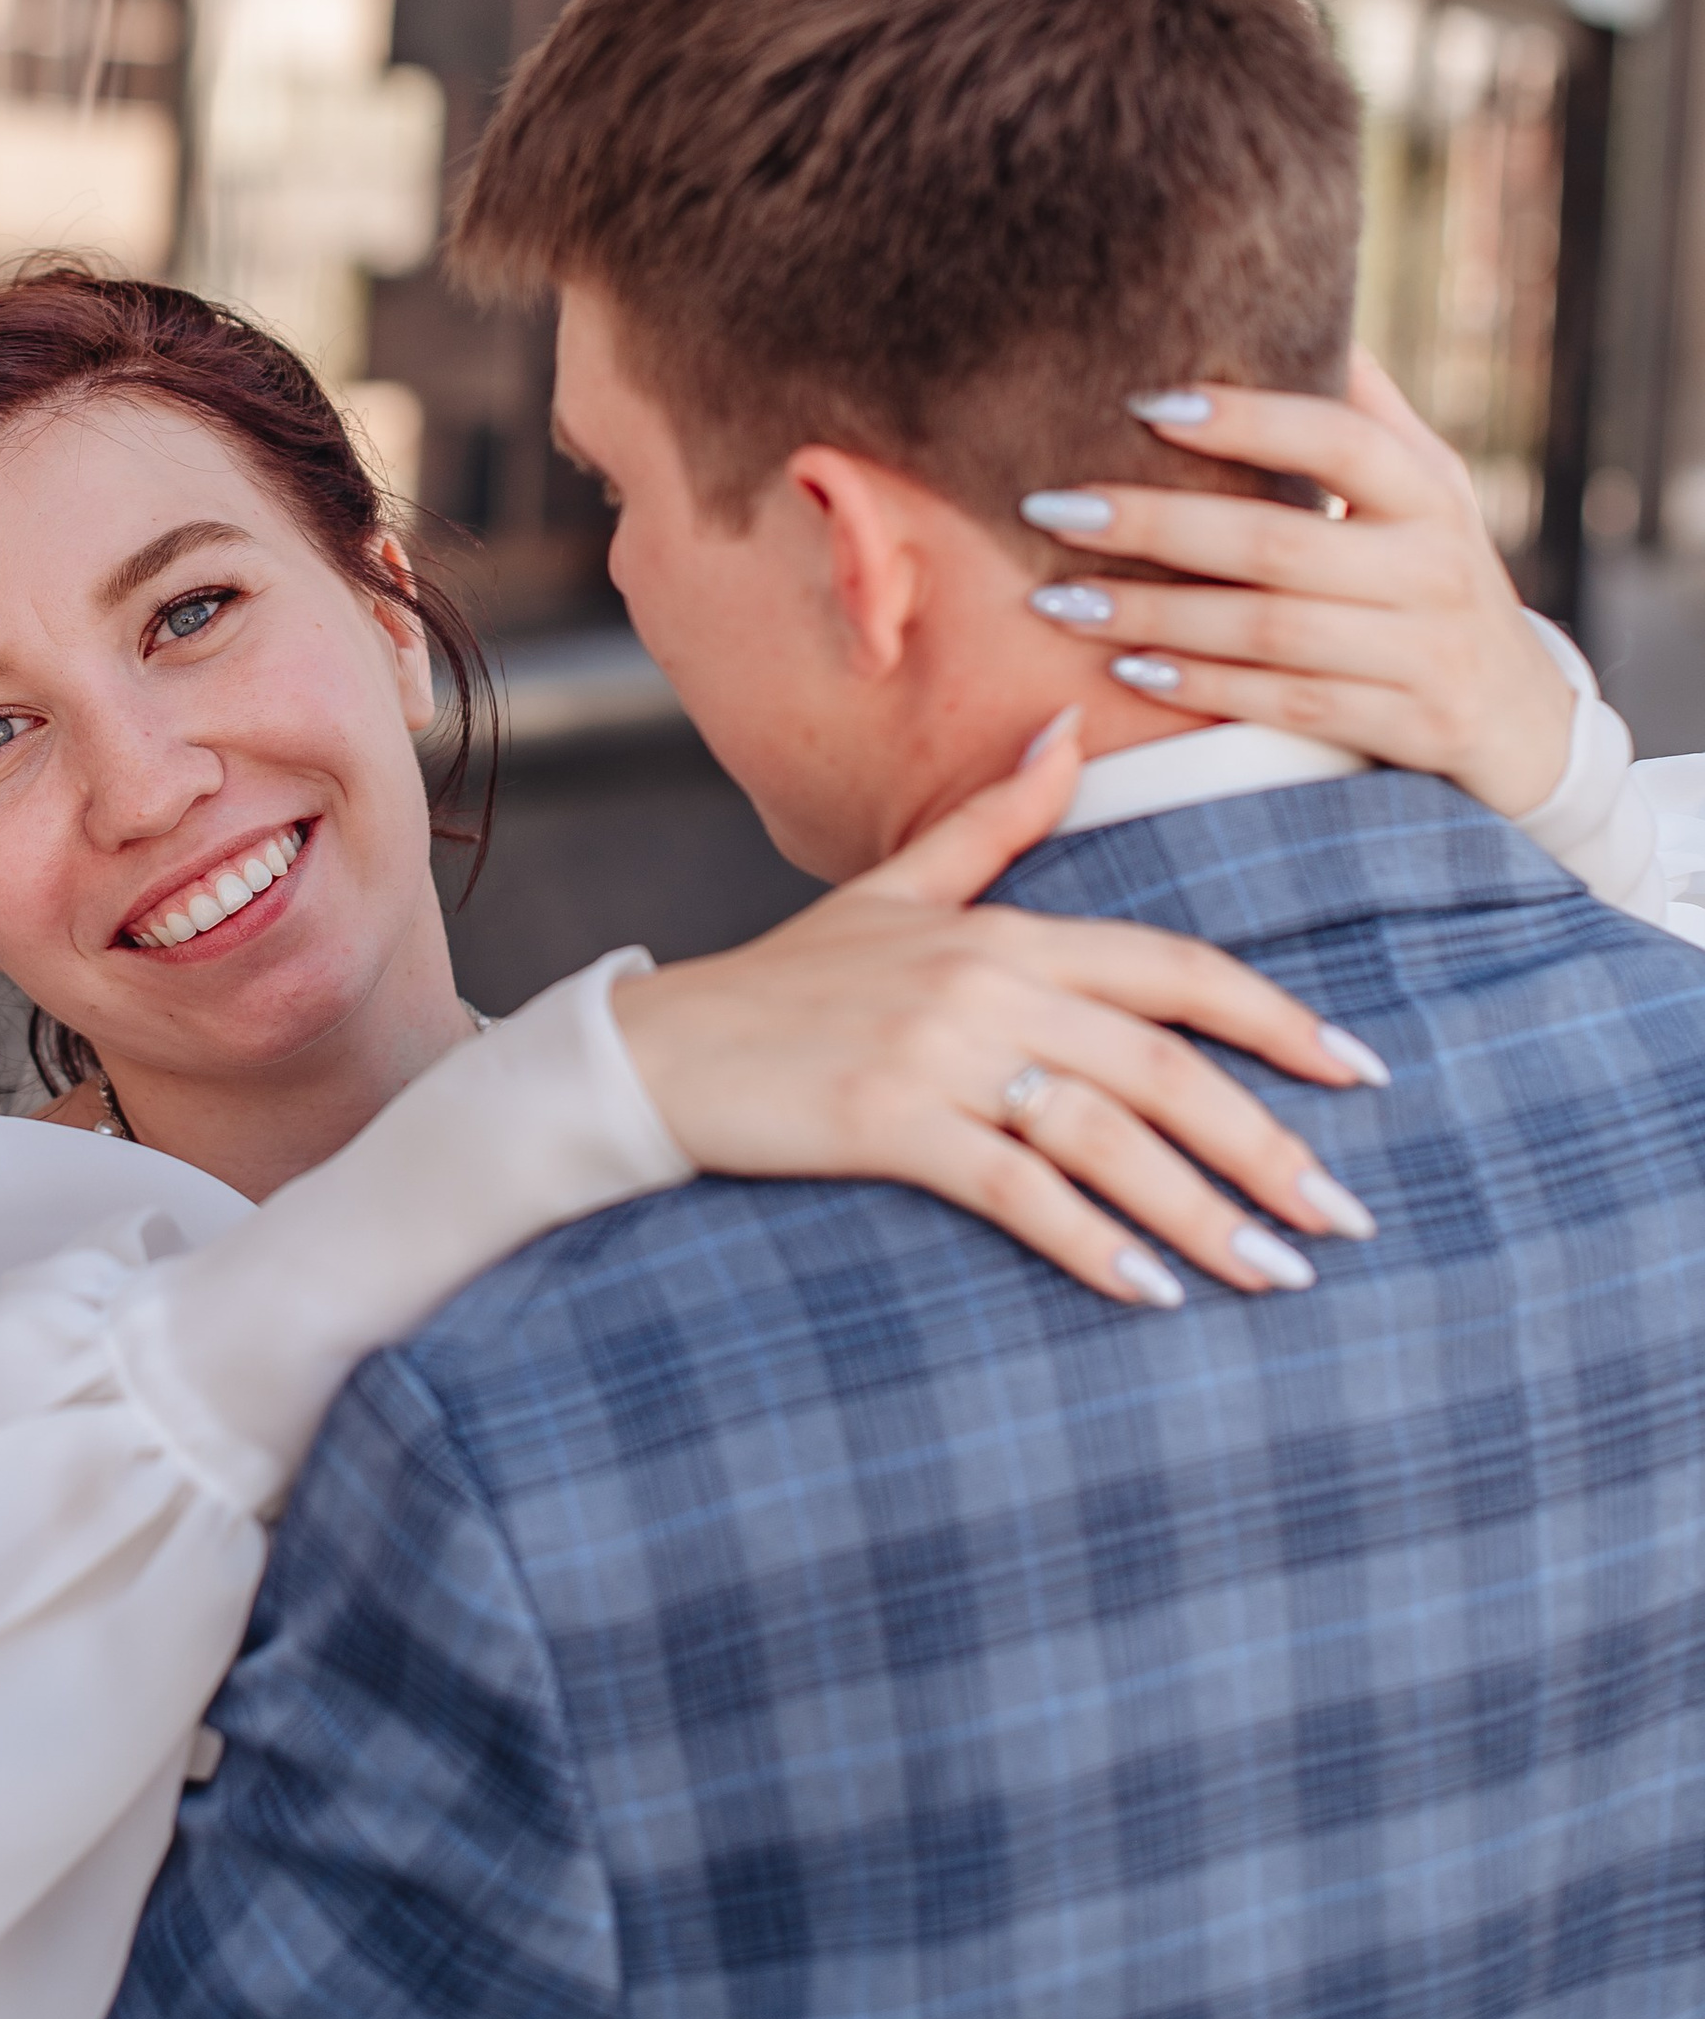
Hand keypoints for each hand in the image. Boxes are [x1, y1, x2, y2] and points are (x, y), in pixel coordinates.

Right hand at [613, 714, 1383, 1310]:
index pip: (1175, 967)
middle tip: (1347, 1214)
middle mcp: (986, 983)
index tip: (1360, 1073)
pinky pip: (1015, 1190)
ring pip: (1106, 1135)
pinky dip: (1090, 1243)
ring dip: (1202, 1212)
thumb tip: (1071, 725)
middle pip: (1162, 1064)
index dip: (1277, 1018)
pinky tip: (1151, 1293)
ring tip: (1279, 1273)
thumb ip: (995, 822)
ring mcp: (935, 1053)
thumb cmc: (782, 984)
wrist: (657, 1050)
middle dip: (1266, 1143)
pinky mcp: (886, 1123)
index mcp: (1005, 931)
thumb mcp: (893, 891)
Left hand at [1015, 350, 1574, 816]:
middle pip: (1276, 542)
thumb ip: (1364, 410)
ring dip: (1152, 617)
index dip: (1246, 420)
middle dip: (1153, 526)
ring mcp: (1419, 654)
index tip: (1144, 404)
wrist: (1524, 719)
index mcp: (1431, 492)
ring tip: (1058, 602)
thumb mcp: (1427, 487)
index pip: (1339, 439)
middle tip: (1050, 510)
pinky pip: (1283, 705)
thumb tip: (1296, 300)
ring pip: (1266, 631)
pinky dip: (1201, 687)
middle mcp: (1431, 568)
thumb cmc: (1438, 574)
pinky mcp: (1401, 726)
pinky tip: (1125, 670)